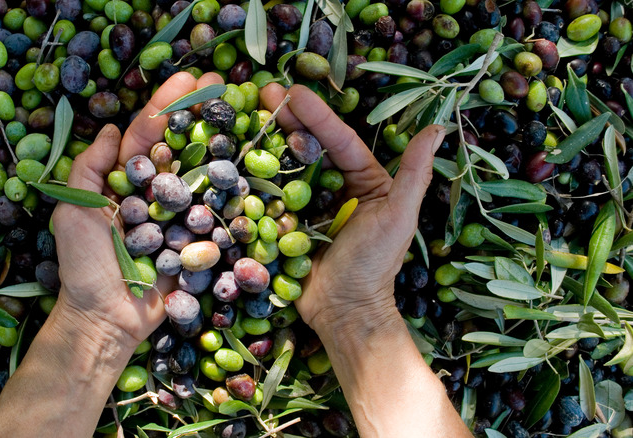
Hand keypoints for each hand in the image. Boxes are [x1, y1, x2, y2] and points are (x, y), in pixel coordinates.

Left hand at [52, 72, 225, 347]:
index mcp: (124, 182)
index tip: (190, 78)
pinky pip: (216, 214)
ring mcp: (178, 216)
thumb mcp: (73, 211)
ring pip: (202, 175)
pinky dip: (232, 191)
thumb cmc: (85, 266)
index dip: (167, 105)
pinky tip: (250, 165)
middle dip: (201, 113)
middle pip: (181, 147)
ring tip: (243, 113)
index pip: (147, 135)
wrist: (107, 320)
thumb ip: (89, 169)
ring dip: (221, 143)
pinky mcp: (197, 241)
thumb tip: (108, 129)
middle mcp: (154, 193)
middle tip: (226, 83)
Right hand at [260, 84, 445, 338]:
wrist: (343, 310)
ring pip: (288, 165)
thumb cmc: (375, 264)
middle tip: (264, 91)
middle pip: (310, 146)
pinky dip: (257, 175)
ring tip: (249, 113)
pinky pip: (271, 195)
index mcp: (365, 181)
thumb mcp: (398, 216)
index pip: (339, 141)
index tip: (294, 93)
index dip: (318, 116)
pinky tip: (240, 154)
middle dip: (288, 118)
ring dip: (269, 140)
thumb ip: (414, 173)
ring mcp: (308, 205)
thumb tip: (437, 129)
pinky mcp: (285, 222)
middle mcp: (335, 187)